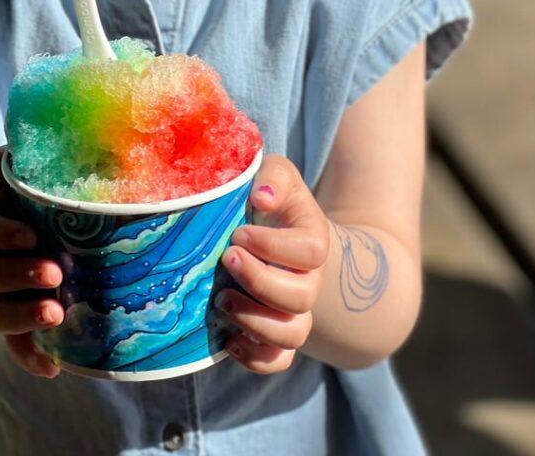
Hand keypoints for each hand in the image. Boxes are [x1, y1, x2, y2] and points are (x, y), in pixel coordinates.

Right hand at [0, 146, 63, 376]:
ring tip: (56, 315)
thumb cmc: (15, 185)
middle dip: (20, 275)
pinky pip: (13, 342)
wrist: (0, 222)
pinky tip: (52, 367)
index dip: (1, 234)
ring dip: (24, 316)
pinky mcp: (11, 313)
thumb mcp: (10, 164)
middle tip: (55, 274)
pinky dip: (29, 356)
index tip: (30, 234)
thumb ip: (21, 153)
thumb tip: (52, 140)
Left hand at [217, 154, 328, 373]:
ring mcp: (296, 310)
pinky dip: (253, 357)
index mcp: (313, 239)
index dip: (274, 246)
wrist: (282, 231)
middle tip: (226, 258)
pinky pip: (278, 360)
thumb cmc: (272, 198)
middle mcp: (310, 279)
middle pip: (302, 297)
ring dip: (254, 321)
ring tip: (221, 298)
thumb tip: (262, 198)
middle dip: (259, 281)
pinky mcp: (277, 334)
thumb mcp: (276, 174)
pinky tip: (227, 336)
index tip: (239, 233)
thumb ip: (273, 177)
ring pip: (292, 335)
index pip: (311, 251)